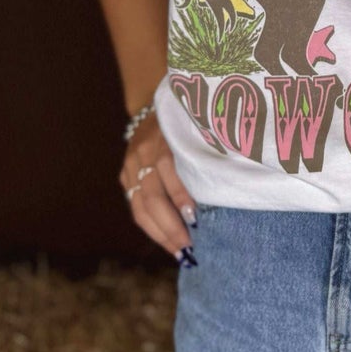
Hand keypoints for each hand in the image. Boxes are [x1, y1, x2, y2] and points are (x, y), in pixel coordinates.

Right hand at [120, 113, 198, 260]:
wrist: (152, 99)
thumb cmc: (190, 118)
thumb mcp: (199, 126)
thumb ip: (206, 152)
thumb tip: (225, 189)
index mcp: (164, 134)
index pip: (167, 167)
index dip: (180, 194)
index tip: (195, 219)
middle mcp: (143, 149)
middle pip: (151, 194)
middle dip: (169, 225)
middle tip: (189, 248)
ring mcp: (130, 162)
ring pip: (139, 205)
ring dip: (159, 232)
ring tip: (178, 251)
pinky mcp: (124, 173)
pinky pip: (134, 205)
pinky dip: (151, 225)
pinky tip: (166, 240)